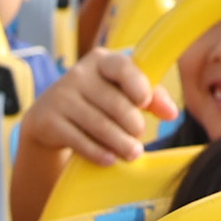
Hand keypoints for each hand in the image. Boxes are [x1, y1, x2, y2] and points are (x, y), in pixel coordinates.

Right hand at [21, 46, 165, 166]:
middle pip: (113, 102)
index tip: (144, 102)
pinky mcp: (48, 121)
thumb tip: (172, 112)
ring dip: (119, 142)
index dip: (137, 84)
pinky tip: (109, 159)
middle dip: (132, 124)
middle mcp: (79, 74)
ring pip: (98, 123)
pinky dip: (97, 152)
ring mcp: (61, 97)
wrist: (48, 119)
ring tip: (132, 154)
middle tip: (139, 139)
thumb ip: (149, 97)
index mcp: (101, 61)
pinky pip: (79, 140)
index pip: (122, 67)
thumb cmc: (95, 103)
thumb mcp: (119, 92)